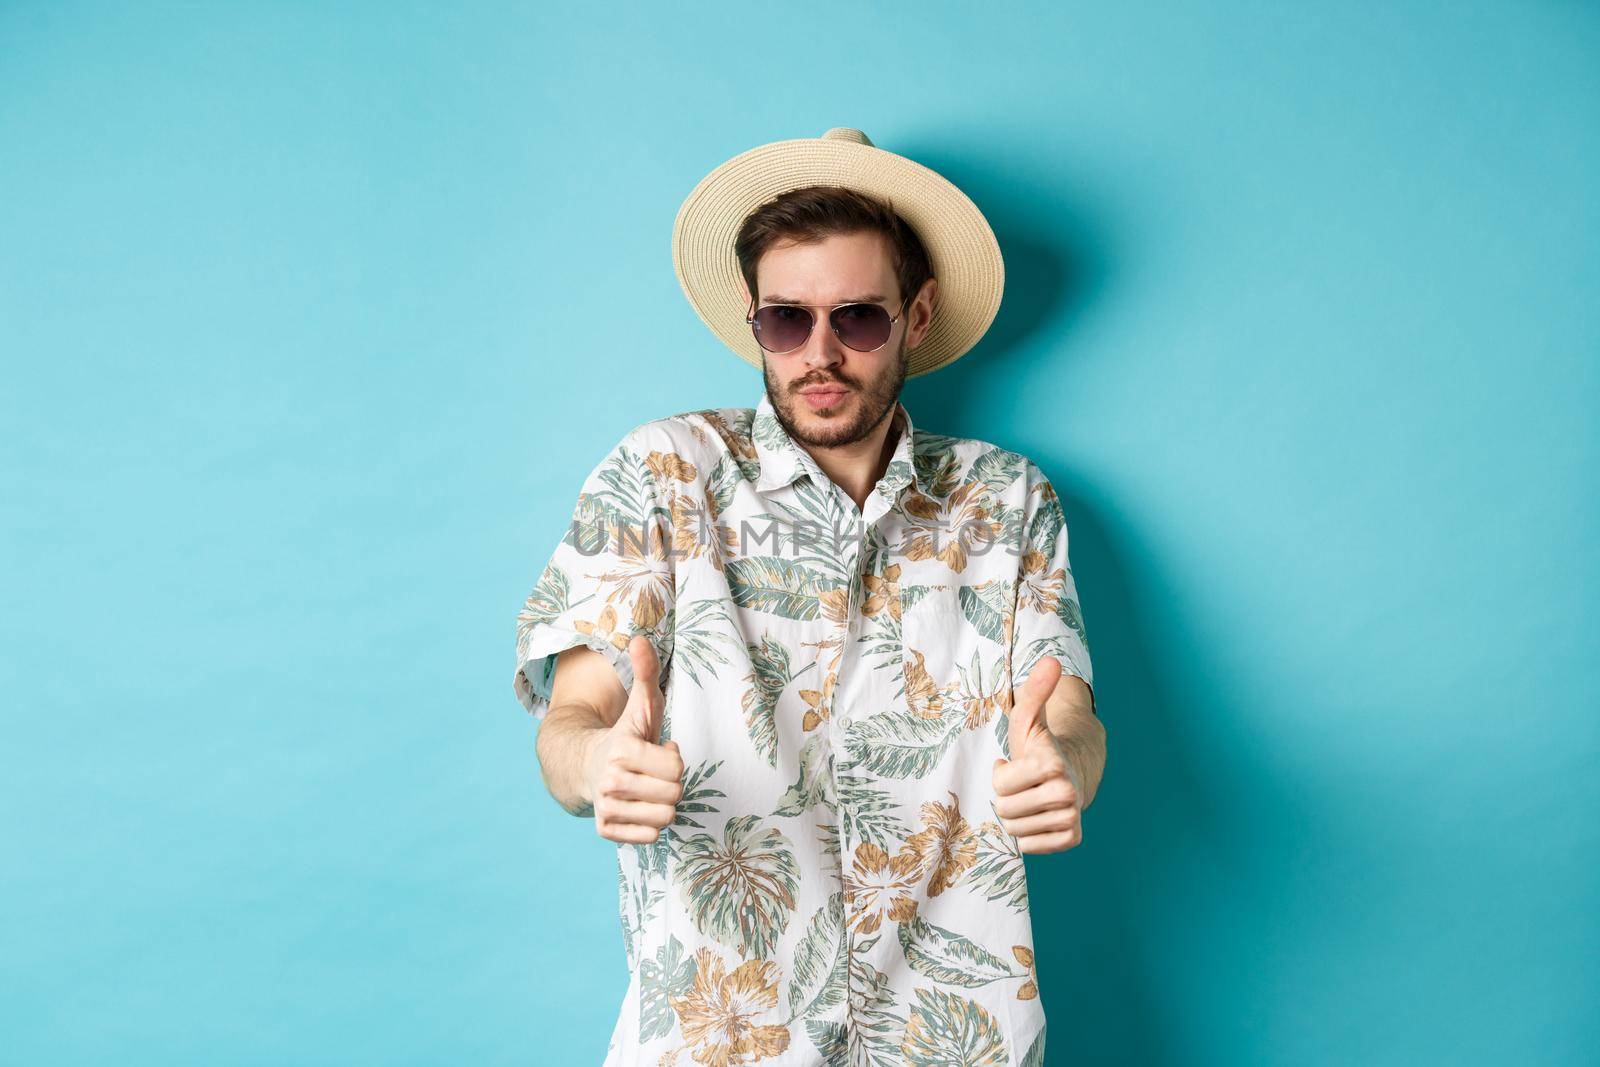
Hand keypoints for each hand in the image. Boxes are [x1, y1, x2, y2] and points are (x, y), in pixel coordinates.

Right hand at [582, 634, 683, 844]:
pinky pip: (649, 838)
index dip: (673, 758)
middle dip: (670, 784)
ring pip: (665, 819)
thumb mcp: (640, 704)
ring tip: (647, 789)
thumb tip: (640, 638)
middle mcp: (611, 781)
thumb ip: (645, 673)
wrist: (583, 766)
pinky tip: (638, 808)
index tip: (658, 750)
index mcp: (622, 749)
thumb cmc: (625, 735)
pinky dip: (649, 826)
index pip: (677, 767)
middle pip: (674, 795)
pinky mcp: (605, 830)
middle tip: (653, 772)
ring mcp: (606, 807)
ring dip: (662, 804)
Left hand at [992, 654, 1084, 854]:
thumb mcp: (1028, 719)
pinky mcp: (1071, 839)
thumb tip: (1052, 660)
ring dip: (1016, 816)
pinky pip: (1029, 847)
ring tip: (1029, 799)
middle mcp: (1067, 793)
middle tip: (1022, 785)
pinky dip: (1028, 835)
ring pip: (1014, 830)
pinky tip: (1038, 817)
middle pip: (1005, 810)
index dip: (1001, 774)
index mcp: (1053, 763)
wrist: (1069, 775)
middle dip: (1007, 797)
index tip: (1015, 765)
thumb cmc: (1039, 748)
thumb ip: (1035, 691)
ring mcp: (1072, 818)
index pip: (1001, 783)